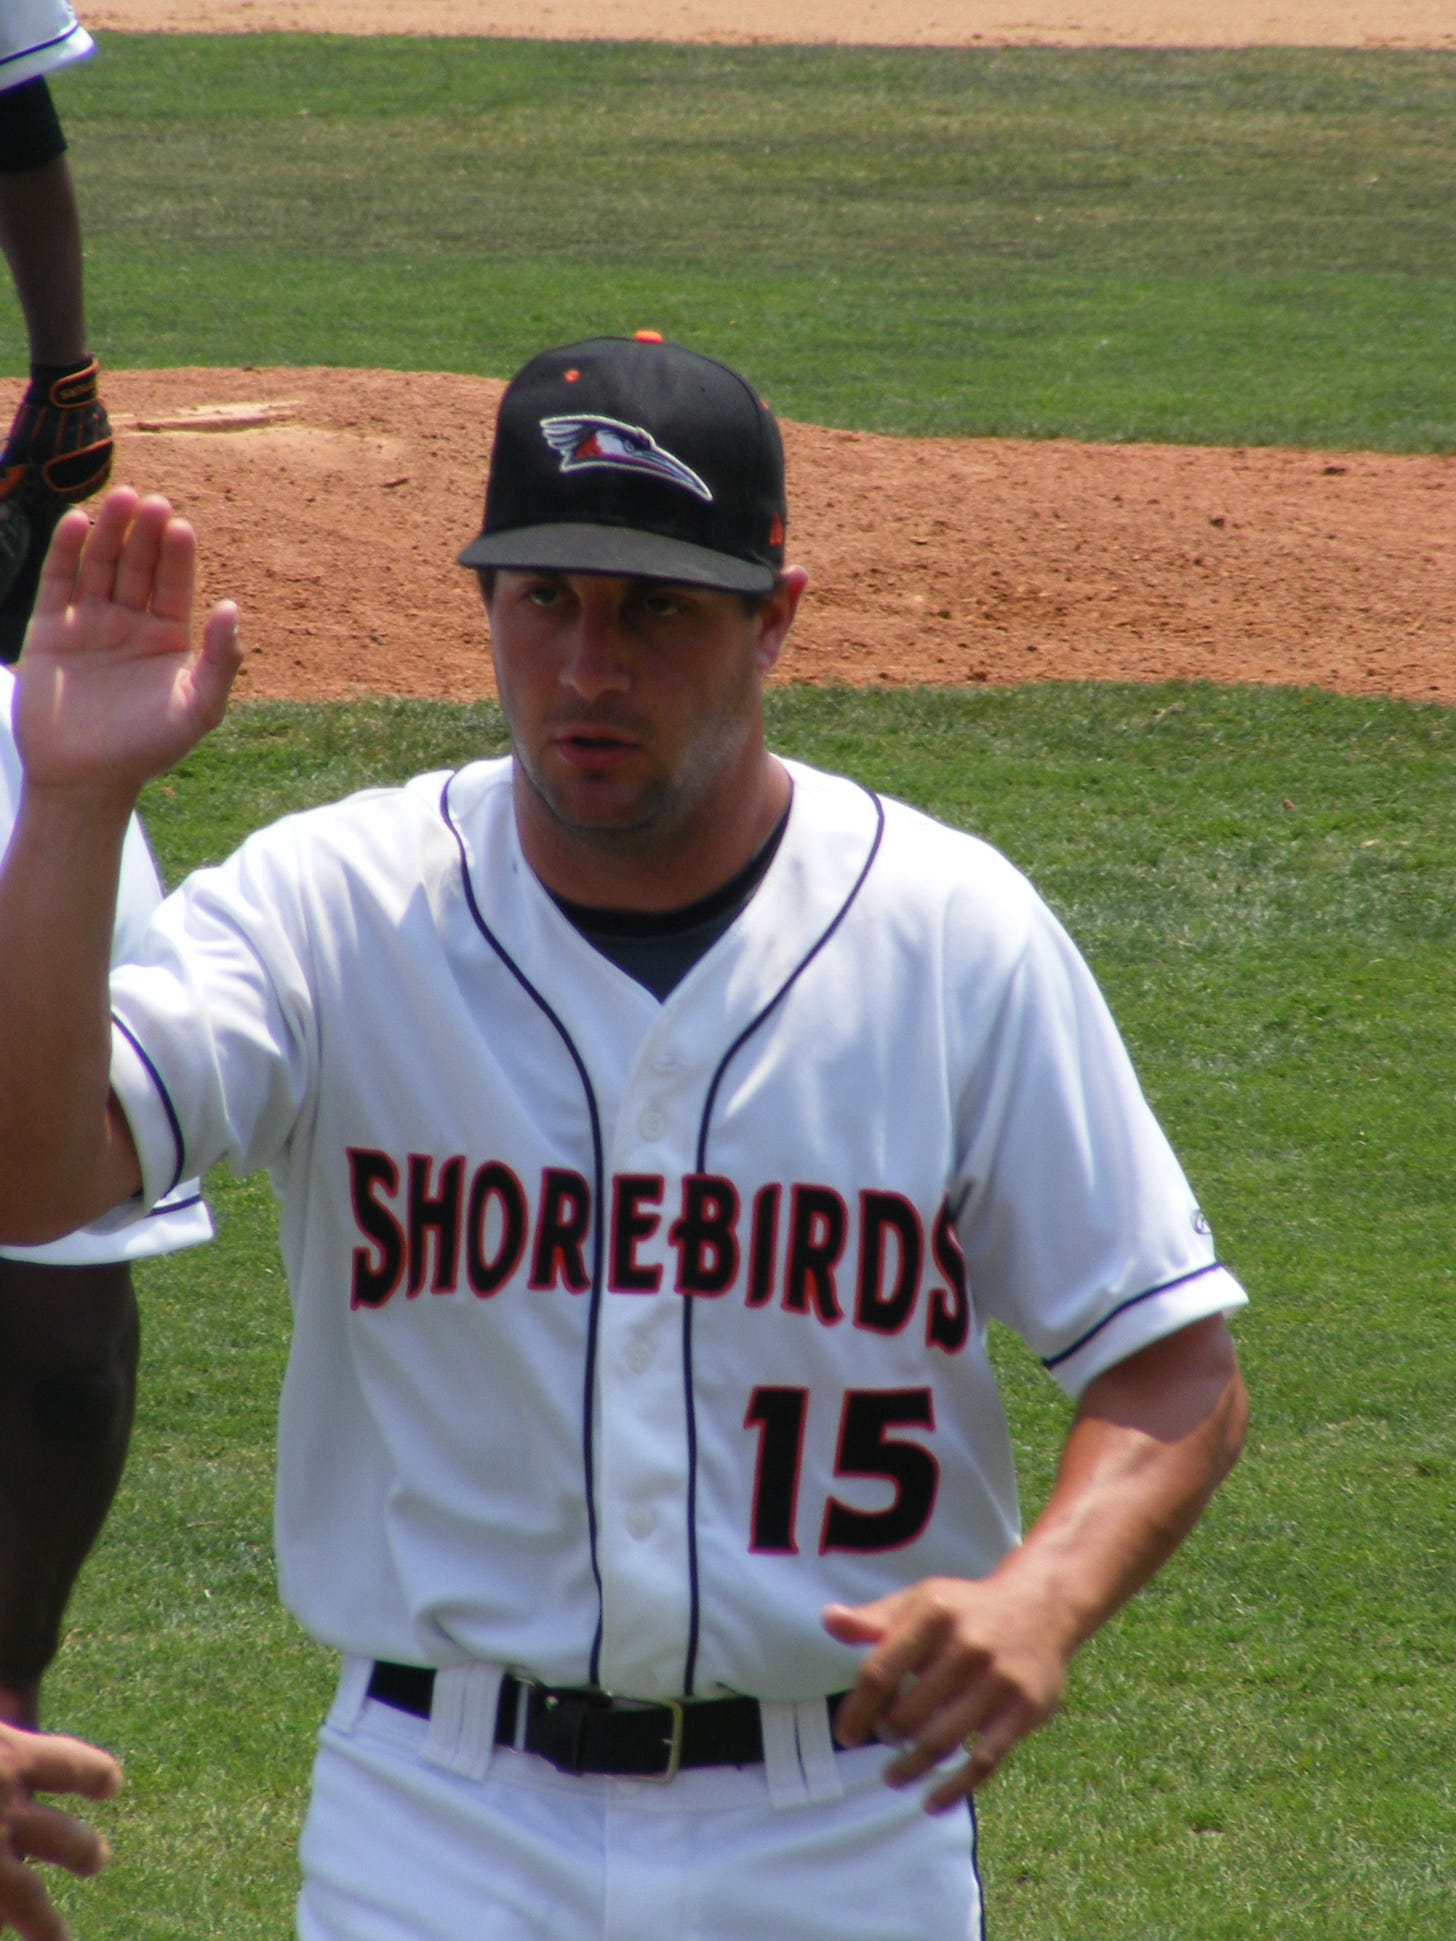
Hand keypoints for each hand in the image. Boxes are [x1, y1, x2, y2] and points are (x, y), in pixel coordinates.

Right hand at [0, 1722, 121, 1940]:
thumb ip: (2, 1732)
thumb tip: (13, 1715)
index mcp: (9, 1757)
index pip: (68, 1766)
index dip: (93, 1774)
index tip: (111, 1783)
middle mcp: (4, 1811)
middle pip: (61, 1838)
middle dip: (81, 1850)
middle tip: (98, 1859)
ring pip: (26, 1899)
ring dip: (44, 1923)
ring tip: (59, 1938)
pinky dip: (2, 1916)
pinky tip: (5, 1921)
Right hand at [14, 486, 241, 803]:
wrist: (86, 779)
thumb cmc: (149, 749)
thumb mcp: (198, 708)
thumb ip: (221, 661)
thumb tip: (232, 609)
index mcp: (168, 638)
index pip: (174, 584)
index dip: (177, 555)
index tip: (181, 526)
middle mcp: (130, 624)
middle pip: (138, 566)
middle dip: (145, 534)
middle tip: (152, 501)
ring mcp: (89, 624)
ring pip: (99, 566)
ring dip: (109, 532)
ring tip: (121, 500)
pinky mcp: (50, 630)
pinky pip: (58, 582)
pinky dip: (66, 552)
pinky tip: (78, 522)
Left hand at [824, 1574, 1069, 1813]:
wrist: (1040, 1607)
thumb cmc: (965, 1610)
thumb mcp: (921, 1602)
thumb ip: (875, 1619)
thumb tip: (828, 1620)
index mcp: (933, 1613)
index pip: (881, 1671)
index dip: (858, 1710)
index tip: (846, 1735)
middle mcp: (967, 1644)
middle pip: (909, 1713)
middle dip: (888, 1735)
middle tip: (885, 1741)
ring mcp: (998, 1679)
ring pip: (942, 1741)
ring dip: (912, 1768)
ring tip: (895, 1777)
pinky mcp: (1024, 1710)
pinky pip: (983, 1762)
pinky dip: (954, 1789)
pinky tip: (931, 1802)